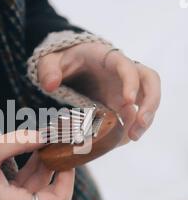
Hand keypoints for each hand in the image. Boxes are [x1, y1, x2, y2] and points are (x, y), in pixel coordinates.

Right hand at [0, 130, 74, 199]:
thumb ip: (20, 142)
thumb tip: (46, 133)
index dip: (67, 178)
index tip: (66, 155)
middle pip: (47, 191)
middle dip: (54, 165)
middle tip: (58, 140)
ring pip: (34, 188)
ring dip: (41, 165)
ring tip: (43, 139)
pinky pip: (22, 189)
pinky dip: (28, 171)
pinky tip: (31, 150)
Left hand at [37, 42, 160, 143]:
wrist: (67, 65)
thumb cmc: (62, 60)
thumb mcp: (50, 61)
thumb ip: (48, 70)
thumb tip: (50, 85)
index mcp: (107, 58)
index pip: (127, 66)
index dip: (131, 83)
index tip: (128, 101)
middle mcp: (122, 73)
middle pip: (150, 81)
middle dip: (150, 103)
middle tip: (140, 123)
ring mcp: (123, 89)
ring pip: (147, 100)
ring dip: (144, 120)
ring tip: (132, 138)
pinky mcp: (120, 104)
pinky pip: (132, 115)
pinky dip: (130, 128)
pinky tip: (121, 141)